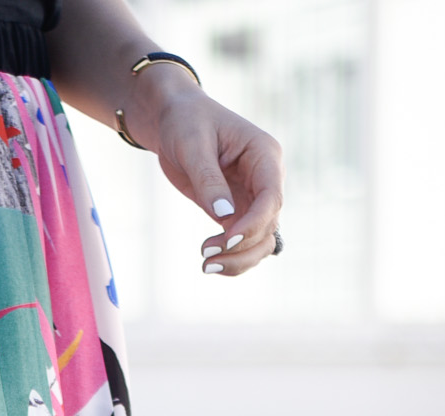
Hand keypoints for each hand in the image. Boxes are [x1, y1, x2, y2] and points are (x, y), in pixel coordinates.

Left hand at [143, 82, 283, 276]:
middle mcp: (265, 178)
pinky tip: (210, 263)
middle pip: (268, 225)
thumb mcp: (193, 145)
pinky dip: (232, 257)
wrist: (173, 120)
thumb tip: (224, 217)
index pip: (271, 198)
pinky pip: (244, 243)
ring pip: (260, 240)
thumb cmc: (185, 122)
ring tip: (206, 265)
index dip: (253, 224)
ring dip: (239, 260)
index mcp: (264, 155)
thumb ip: (208, 180)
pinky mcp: (237, 211)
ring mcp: (253, 197)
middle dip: (241, 248)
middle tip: (206, 258)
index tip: (226, 239)